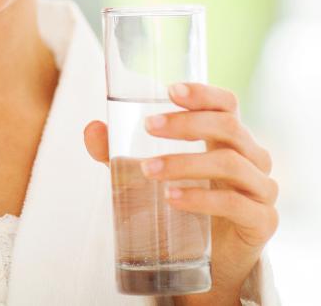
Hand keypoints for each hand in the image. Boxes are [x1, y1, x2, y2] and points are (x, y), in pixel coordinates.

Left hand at [83, 82, 278, 302]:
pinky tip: (172, 198)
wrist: (204, 264)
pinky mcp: (262, 221)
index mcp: (228, 139)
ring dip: (185, 162)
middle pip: (229, 127)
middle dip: (186, 124)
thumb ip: (116, 153)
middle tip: (149, 126)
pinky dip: (201, 198)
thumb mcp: (142, 177)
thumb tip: (92, 129)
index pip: (226, 105)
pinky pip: (236, 204)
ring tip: (148, 169)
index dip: (204, 93)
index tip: (170, 90)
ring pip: (230, 163)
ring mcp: (261, 189)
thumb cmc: (178, 206)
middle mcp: (251, 158)